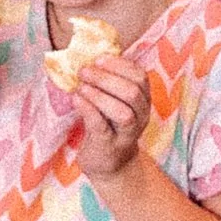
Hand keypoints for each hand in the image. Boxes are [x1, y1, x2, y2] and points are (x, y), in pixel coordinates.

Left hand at [71, 53, 151, 177]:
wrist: (109, 164)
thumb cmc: (108, 126)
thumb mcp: (112, 102)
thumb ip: (107, 83)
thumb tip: (85, 56)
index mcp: (143, 100)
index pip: (140, 76)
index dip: (120, 64)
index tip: (98, 58)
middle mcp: (141, 116)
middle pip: (133, 92)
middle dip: (106, 78)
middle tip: (84, 71)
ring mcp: (128, 134)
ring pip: (123, 112)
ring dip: (99, 95)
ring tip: (80, 86)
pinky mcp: (110, 146)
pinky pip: (102, 126)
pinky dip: (88, 109)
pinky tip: (76, 99)